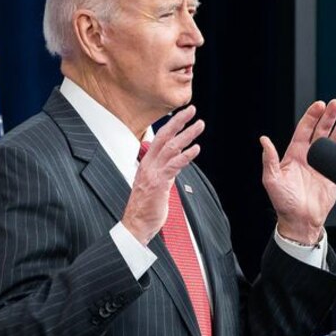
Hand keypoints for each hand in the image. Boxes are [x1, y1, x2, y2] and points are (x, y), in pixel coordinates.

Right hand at [122, 105, 204, 243]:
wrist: (136, 225)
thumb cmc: (145, 208)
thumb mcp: (154, 185)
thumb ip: (163, 172)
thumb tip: (173, 165)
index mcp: (146, 163)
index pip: (159, 138)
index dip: (171, 125)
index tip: (182, 114)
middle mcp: (149, 165)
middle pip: (164, 136)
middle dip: (179, 121)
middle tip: (192, 109)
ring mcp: (153, 173)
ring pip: (171, 147)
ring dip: (187, 134)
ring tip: (199, 125)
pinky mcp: (159, 183)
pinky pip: (174, 165)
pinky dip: (186, 155)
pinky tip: (196, 149)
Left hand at [260, 99, 335, 243]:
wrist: (301, 220)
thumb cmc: (284, 203)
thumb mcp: (272, 180)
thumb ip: (269, 160)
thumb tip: (264, 141)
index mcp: (294, 154)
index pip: (304, 129)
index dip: (312, 116)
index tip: (319, 105)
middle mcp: (309, 156)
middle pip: (321, 130)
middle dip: (329, 116)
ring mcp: (322, 164)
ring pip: (333, 140)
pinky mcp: (333, 173)